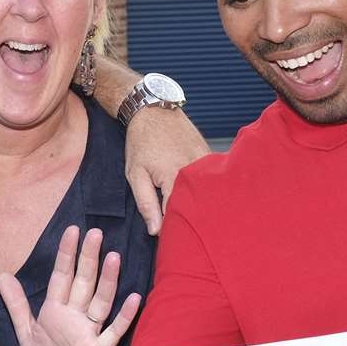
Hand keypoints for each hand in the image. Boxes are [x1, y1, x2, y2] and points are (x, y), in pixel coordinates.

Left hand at [0, 226, 140, 345]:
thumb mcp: (26, 332)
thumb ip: (17, 305)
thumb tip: (3, 275)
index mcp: (56, 310)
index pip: (62, 276)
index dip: (66, 254)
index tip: (73, 230)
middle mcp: (75, 317)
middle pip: (84, 283)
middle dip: (89, 259)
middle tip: (96, 234)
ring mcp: (88, 332)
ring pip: (101, 302)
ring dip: (108, 281)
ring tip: (114, 258)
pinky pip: (114, 332)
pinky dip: (124, 316)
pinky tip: (134, 298)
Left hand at [124, 107, 208, 234]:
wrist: (154, 110)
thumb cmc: (142, 142)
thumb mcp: (135, 174)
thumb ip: (146, 204)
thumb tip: (155, 231)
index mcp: (174, 178)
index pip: (178, 216)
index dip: (172, 228)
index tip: (167, 235)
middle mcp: (194, 171)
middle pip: (197, 207)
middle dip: (188, 217)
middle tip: (179, 224)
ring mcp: (206, 162)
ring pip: (206, 193)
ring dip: (198, 202)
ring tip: (189, 207)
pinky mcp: (210, 155)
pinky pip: (210, 180)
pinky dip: (204, 188)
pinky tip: (198, 191)